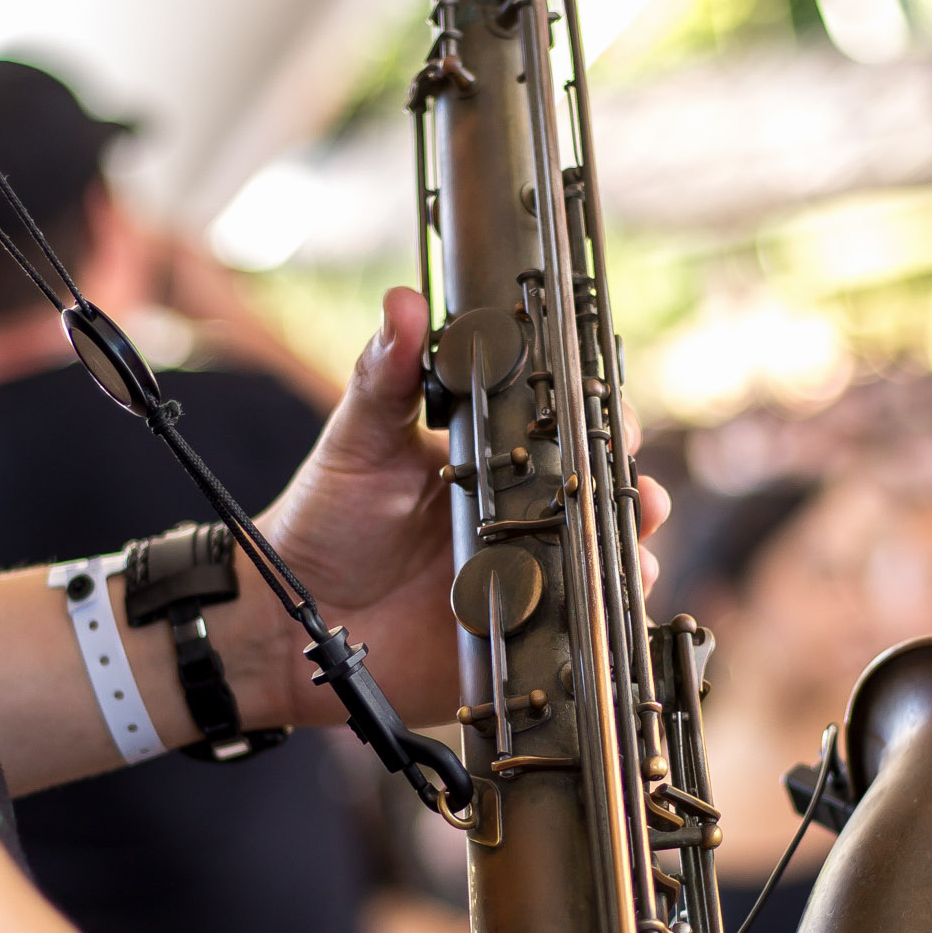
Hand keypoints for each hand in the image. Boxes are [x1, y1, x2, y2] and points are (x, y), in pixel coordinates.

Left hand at [252, 286, 671, 728]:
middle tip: (633, 482)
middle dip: (630, 483)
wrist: (298, 612)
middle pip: (598, 492)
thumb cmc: (327, 518)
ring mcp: (524, 572)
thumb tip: (403, 302)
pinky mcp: (517, 630)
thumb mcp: (358, 440)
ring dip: (629, 544)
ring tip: (634, 539)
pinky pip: (576, 622)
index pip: (562, 424)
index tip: (607, 407)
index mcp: (491, 456)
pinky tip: (605, 597)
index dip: (596, 413)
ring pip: (601, 555)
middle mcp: (519, 511)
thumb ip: (383, 375)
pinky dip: (601, 611)